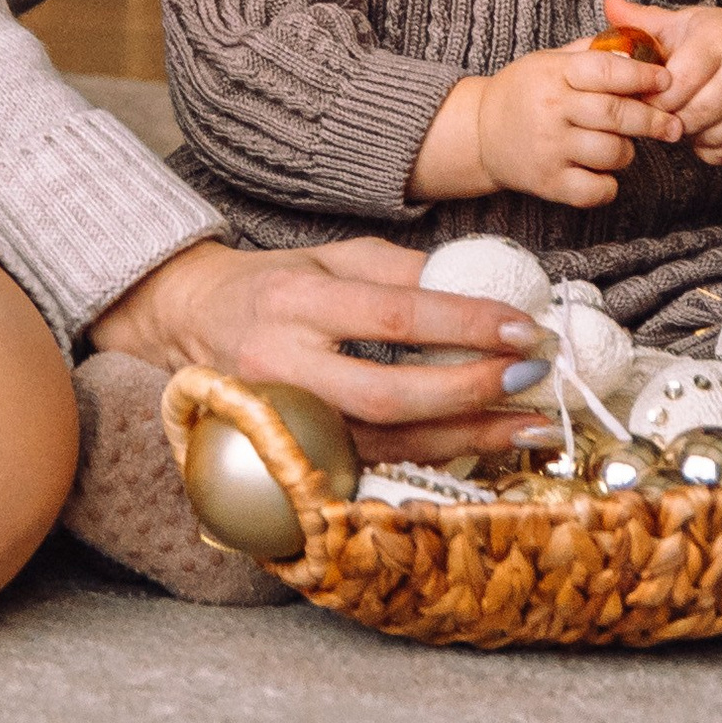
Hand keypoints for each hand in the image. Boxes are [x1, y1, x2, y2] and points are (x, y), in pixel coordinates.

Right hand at [89, 236, 554, 459]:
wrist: (189, 322)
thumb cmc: (273, 284)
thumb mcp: (332, 256)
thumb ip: (402, 272)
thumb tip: (485, 289)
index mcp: (297, 301)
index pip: (392, 314)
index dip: (464, 324)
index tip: (524, 328)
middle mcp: (283, 366)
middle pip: (387, 394)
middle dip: (469, 390)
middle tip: (532, 377)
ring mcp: (284, 422)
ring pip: (383, 444)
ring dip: (466, 438)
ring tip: (530, 427)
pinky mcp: (290, 458)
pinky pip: (372, 466)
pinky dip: (433, 458)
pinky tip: (482, 448)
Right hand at [408, 42, 678, 209]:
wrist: (480, 133)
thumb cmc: (524, 92)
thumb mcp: (549, 60)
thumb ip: (592, 52)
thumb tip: (639, 45)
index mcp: (555, 75)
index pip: (607, 71)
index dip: (642, 75)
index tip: (666, 80)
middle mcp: (552, 111)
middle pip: (615, 114)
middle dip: (653, 120)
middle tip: (673, 125)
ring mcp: (549, 149)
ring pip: (611, 153)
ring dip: (627, 151)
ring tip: (623, 146)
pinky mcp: (548, 183)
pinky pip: (594, 190)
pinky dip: (608, 185)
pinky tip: (604, 173)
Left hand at [603, 0, 721, 164]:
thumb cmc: (719, 40)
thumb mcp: (684, 23)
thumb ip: (643, 20)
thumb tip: (608, 4)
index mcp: (720, 38)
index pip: (678, 82)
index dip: (655, 97)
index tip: (645, 97)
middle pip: (694, 114)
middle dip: (670, 119)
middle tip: (662, 114)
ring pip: (712, 136)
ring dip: (690, 137)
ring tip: (684, 119)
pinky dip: (711, 150)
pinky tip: (705, 131)